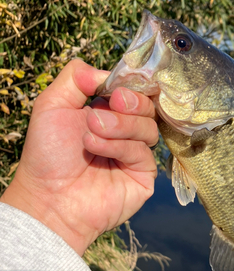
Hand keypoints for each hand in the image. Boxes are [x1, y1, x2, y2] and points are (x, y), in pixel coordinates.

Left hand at [0, 59, 157, 255]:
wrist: (48, 197)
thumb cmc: (47, 153)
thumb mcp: (52, 104)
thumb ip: (75, 77)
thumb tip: (104, 73)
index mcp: (107, 112)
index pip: (134, 91)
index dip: (131, 86)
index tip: (115, 88)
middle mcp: (125, 131)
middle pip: (148, 106)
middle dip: (130, 103)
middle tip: (108, 106)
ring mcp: (135, 153)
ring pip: (149, 127)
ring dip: (118, 126)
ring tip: (90, 135)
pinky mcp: (144, 174)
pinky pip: (144, 151)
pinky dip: (119, 146)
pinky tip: (96, 149)